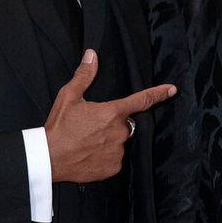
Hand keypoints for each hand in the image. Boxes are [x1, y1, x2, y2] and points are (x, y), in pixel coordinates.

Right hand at [46, 49, 176, 181]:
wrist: (50, 158)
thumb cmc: (59, 127)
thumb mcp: (69, 96)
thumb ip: (84, 75)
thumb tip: (92, 55)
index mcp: (112, 112)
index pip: (142, 100)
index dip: (159, 93)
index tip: (171, 90)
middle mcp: (120, 132)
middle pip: (125, 125)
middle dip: (113, 124)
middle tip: (91, 127)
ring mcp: (118, 151)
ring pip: (119, 143)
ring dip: (109, 141)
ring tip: (88, 142)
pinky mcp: (113, 167)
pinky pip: (114, 159)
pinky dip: (105, 157)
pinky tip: (90, 155)